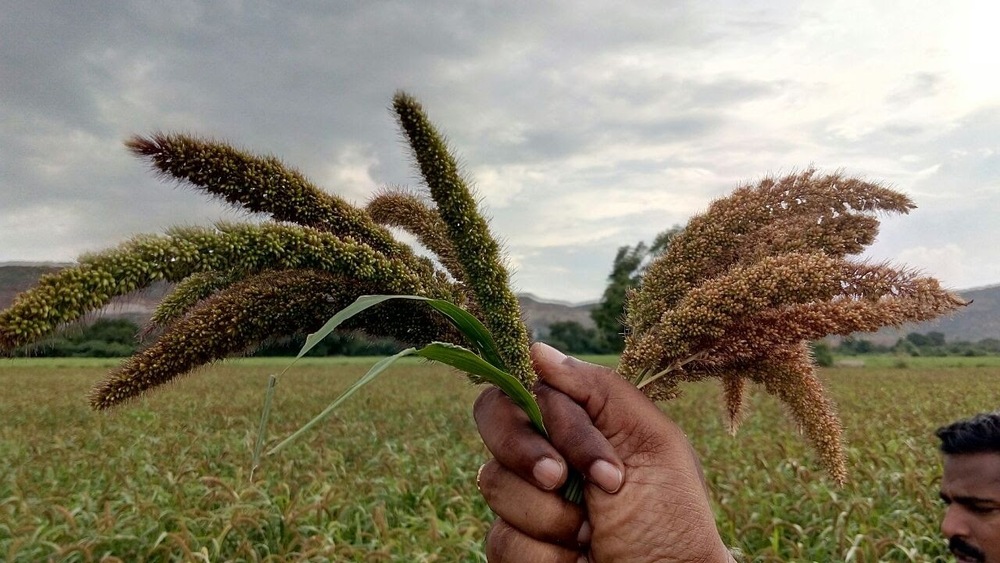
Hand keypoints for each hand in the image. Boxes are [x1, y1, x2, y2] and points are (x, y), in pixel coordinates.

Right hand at [474, 342, 733, 561]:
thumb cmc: (672, 518)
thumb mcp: (652, 442)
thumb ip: (598, 390)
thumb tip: (536, 349)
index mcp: (576, 424)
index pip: (523, 388)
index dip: (539, 412)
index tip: (582, 449)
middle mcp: (543, 457)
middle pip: (491, 420)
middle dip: (527, 451)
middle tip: (562, 481)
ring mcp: (524, 504)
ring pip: (494, 483)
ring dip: (552, 514)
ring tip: (592, 534)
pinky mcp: (514, 551)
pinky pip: (501, 540)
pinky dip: (546, 556)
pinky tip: (577, 561)